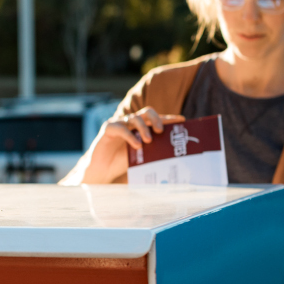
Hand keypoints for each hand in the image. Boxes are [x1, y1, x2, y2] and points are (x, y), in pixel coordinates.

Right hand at [60, 107, 184, 184]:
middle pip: (146, 112)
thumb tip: (172, 154)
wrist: (101, 170)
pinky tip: (137, 145)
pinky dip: (130, 136)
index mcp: (139, 128)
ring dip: (144, 128)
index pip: (156, 119)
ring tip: (149, 141)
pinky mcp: (108, 128)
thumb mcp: (140, 156)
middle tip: (162, 131)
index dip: (169, 118)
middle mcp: (129, 123)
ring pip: (135, 118)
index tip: (182, 120)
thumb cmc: (120, 163)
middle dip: (157, 119)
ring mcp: (118, 124)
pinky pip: (121, 128)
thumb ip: (152, 150)